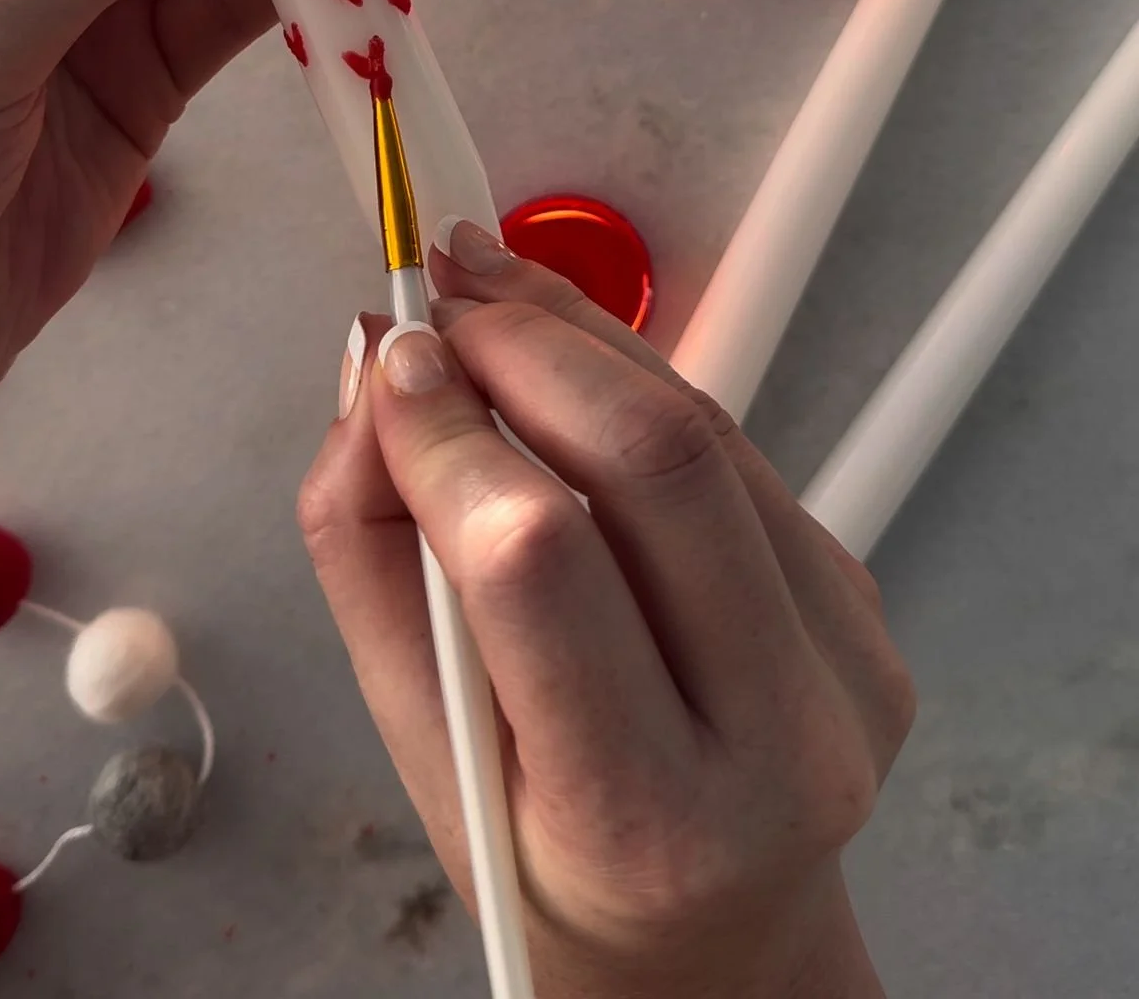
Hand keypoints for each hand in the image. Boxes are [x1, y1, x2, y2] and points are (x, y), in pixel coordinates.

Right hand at [300, 229, 914, 998]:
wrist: (717, 947)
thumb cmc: (552, 870)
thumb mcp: (424, 758)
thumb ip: (373, 564)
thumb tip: (367, 385)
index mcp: (649, 817)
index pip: (542, 562)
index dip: (453, 433)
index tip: (388, 356)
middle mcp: (784, 736)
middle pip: (660, 459)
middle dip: (532, 344)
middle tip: (440, 299)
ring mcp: (844, 659)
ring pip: (708, 429)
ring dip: (584, 336)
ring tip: (486, 291)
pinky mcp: (858, 595)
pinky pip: (737, 450)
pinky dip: (638, 383)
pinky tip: (564, 361)